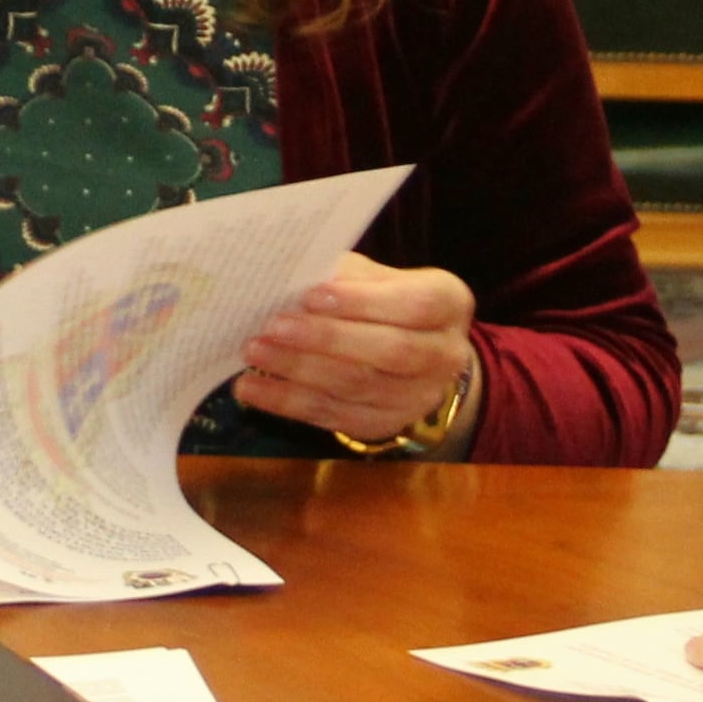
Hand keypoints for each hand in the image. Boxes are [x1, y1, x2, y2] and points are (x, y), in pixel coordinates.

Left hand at [236, 255, 476, 444]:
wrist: (412, 352)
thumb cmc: (384, 301)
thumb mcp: (374, 277)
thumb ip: (343, 275)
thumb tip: (290, 278)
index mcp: (449, 303)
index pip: (414, 305)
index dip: (364, 302)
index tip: (312, 295)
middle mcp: (445, 355)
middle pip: (389, 352)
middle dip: (325, 339)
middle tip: (272, 326)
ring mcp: (418, 398)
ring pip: (357, 387)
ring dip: (299, 371)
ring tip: (254, 352)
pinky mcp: (385, 425)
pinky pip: (334, 416)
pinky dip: (288, 402)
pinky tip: (253, 387)